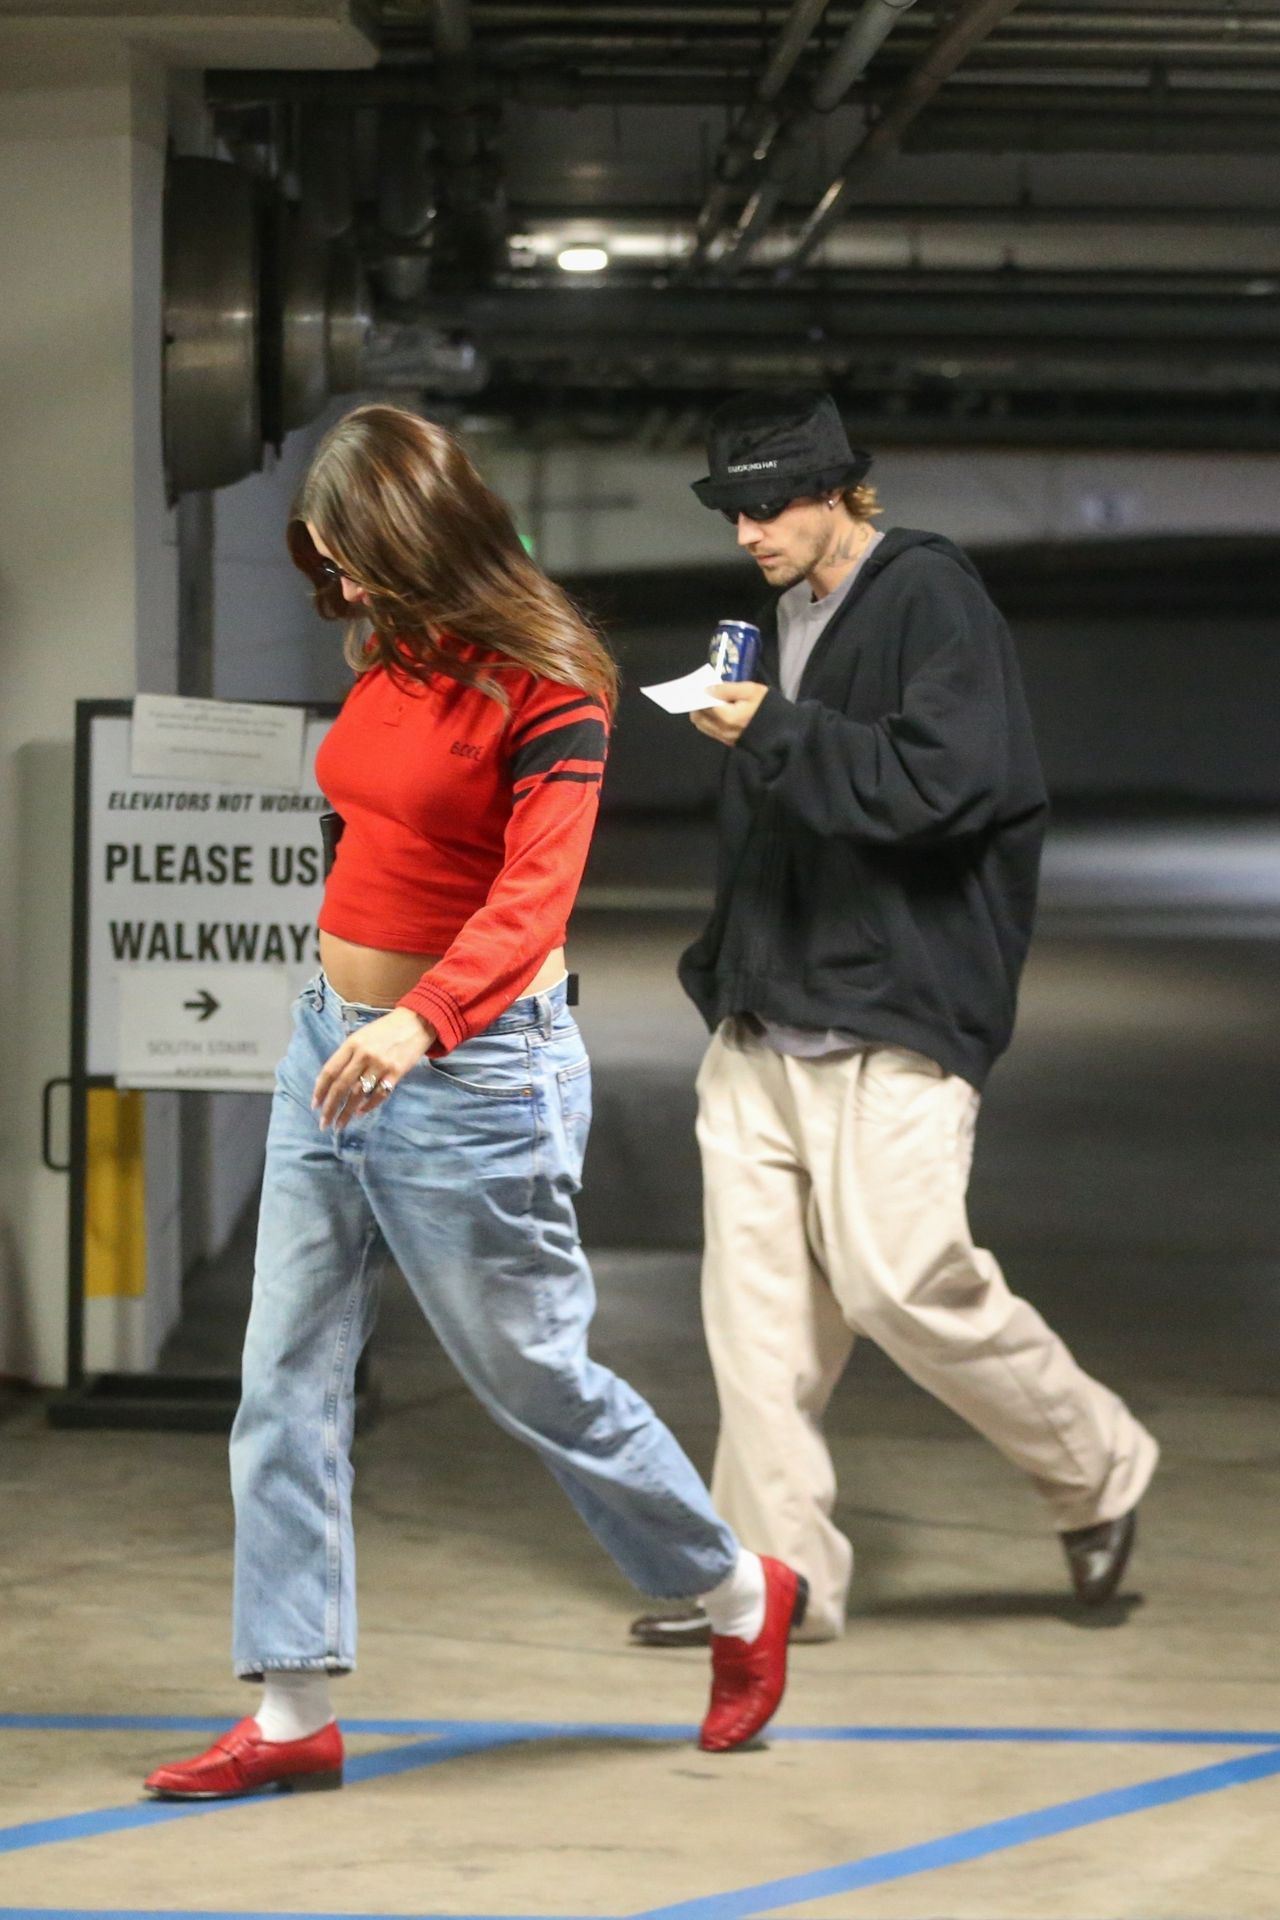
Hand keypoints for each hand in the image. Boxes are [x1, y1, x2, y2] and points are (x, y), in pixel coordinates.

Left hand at [312, 1007, 435, 1129]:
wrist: (416, 1023)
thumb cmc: (386, 1029)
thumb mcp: (362, 1035)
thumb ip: (348, 1054)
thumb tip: (334, 1078)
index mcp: (352, 1044)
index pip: (330, 1071)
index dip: (320, 1090)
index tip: (315, 1105)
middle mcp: (364, 1055)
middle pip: (341, 1086)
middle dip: (330, 1107)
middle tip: (324, 1123)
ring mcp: (380, 1065)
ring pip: (358, 1094)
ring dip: (346, 1112)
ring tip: (339, 1125)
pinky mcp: (396, 1073)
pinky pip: (379, 1094)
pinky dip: (368, 1106)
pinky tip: (360, 1112)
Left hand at [690, 681, 767, 745]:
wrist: (783, 730)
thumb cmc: (768, 707)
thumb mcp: (751, 690)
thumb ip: (727, 689)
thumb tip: (707, 689)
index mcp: (727, 717)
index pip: (703, 706)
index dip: (699, 696)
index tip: (701, 687)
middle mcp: (723, 731)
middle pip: (698, 718)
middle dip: (698, 705)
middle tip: (705, 694)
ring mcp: (725, 739)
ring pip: (702, 726)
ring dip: (702, 714)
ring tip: (711, 702)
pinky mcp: (729, 743)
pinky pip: (710, 731)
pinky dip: (709, 721)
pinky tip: (718, 712)